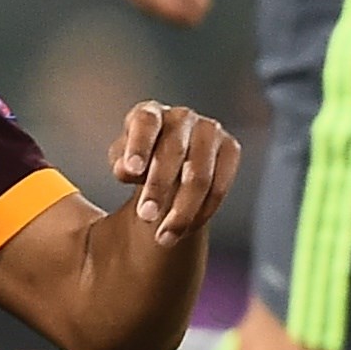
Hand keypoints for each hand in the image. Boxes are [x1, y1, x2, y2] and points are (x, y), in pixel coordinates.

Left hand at [106, 101, 241, 242]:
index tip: (131, 172)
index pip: (145, 122)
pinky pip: (220, 186)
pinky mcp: (230, 148)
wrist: (174, 170)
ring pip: (200, 175)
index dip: (139, 146)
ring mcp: (210, 130)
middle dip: (158, 186)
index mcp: (150, 113)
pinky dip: (202, 212)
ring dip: (182, 209)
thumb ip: (121, 165)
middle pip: (174, 151)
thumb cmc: (140, 163)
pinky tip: (185, 229)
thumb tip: (126, 169)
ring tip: (164, 236)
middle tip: (146, 216)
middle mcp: (182, 116)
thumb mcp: (123, 164)